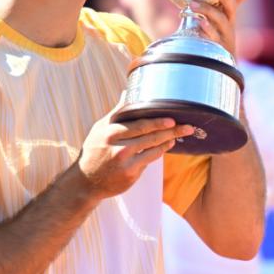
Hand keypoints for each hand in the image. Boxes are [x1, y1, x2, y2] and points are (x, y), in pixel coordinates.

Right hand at [77, 108, 195, 199]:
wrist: (86, 181)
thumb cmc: (95, 150)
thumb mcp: (100, 129)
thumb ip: (117, 112)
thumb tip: (128, 92)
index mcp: (111, 132)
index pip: (138, 124)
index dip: (157, 121)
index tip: (171, 118)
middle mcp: (118, 146)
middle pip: (149, 135)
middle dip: (170, 130)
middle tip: (187, 126)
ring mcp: (125, 161)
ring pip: (152, 148)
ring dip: (168, 140)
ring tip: (180, 134)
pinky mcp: (130, 174)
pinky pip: (149, 160)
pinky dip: (160, 152)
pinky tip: (167, 146)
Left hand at [190, 0, 258, 57]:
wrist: (217, 62)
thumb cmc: (211, 34)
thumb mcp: (211, 18)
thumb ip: (204, 5)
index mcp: (229, 12)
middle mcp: (230, 21)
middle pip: (232, 5)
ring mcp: (225, 34)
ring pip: (220, 19)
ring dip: (206, 10)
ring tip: (192, 4)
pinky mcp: (217, 46)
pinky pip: (213, 36)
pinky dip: (207, 28)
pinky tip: (199, 23)